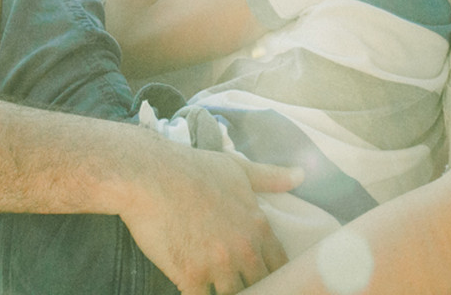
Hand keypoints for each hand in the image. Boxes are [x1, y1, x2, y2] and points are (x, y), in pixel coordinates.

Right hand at [121, 143, 298, 294]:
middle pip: (258, 284)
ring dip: (224, 292)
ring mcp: (218, 265)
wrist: (149, 175)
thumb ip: (270, 177)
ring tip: (214, 284)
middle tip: (234, 278)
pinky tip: (194, 288)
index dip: (270, 271)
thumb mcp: (236, 169)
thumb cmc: (192, 168)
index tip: (258, 272)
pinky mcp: (191, 276)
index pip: (278, 265)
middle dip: (249, 284)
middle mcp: (244, 249)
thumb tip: (301, 175)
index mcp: (257, 226)